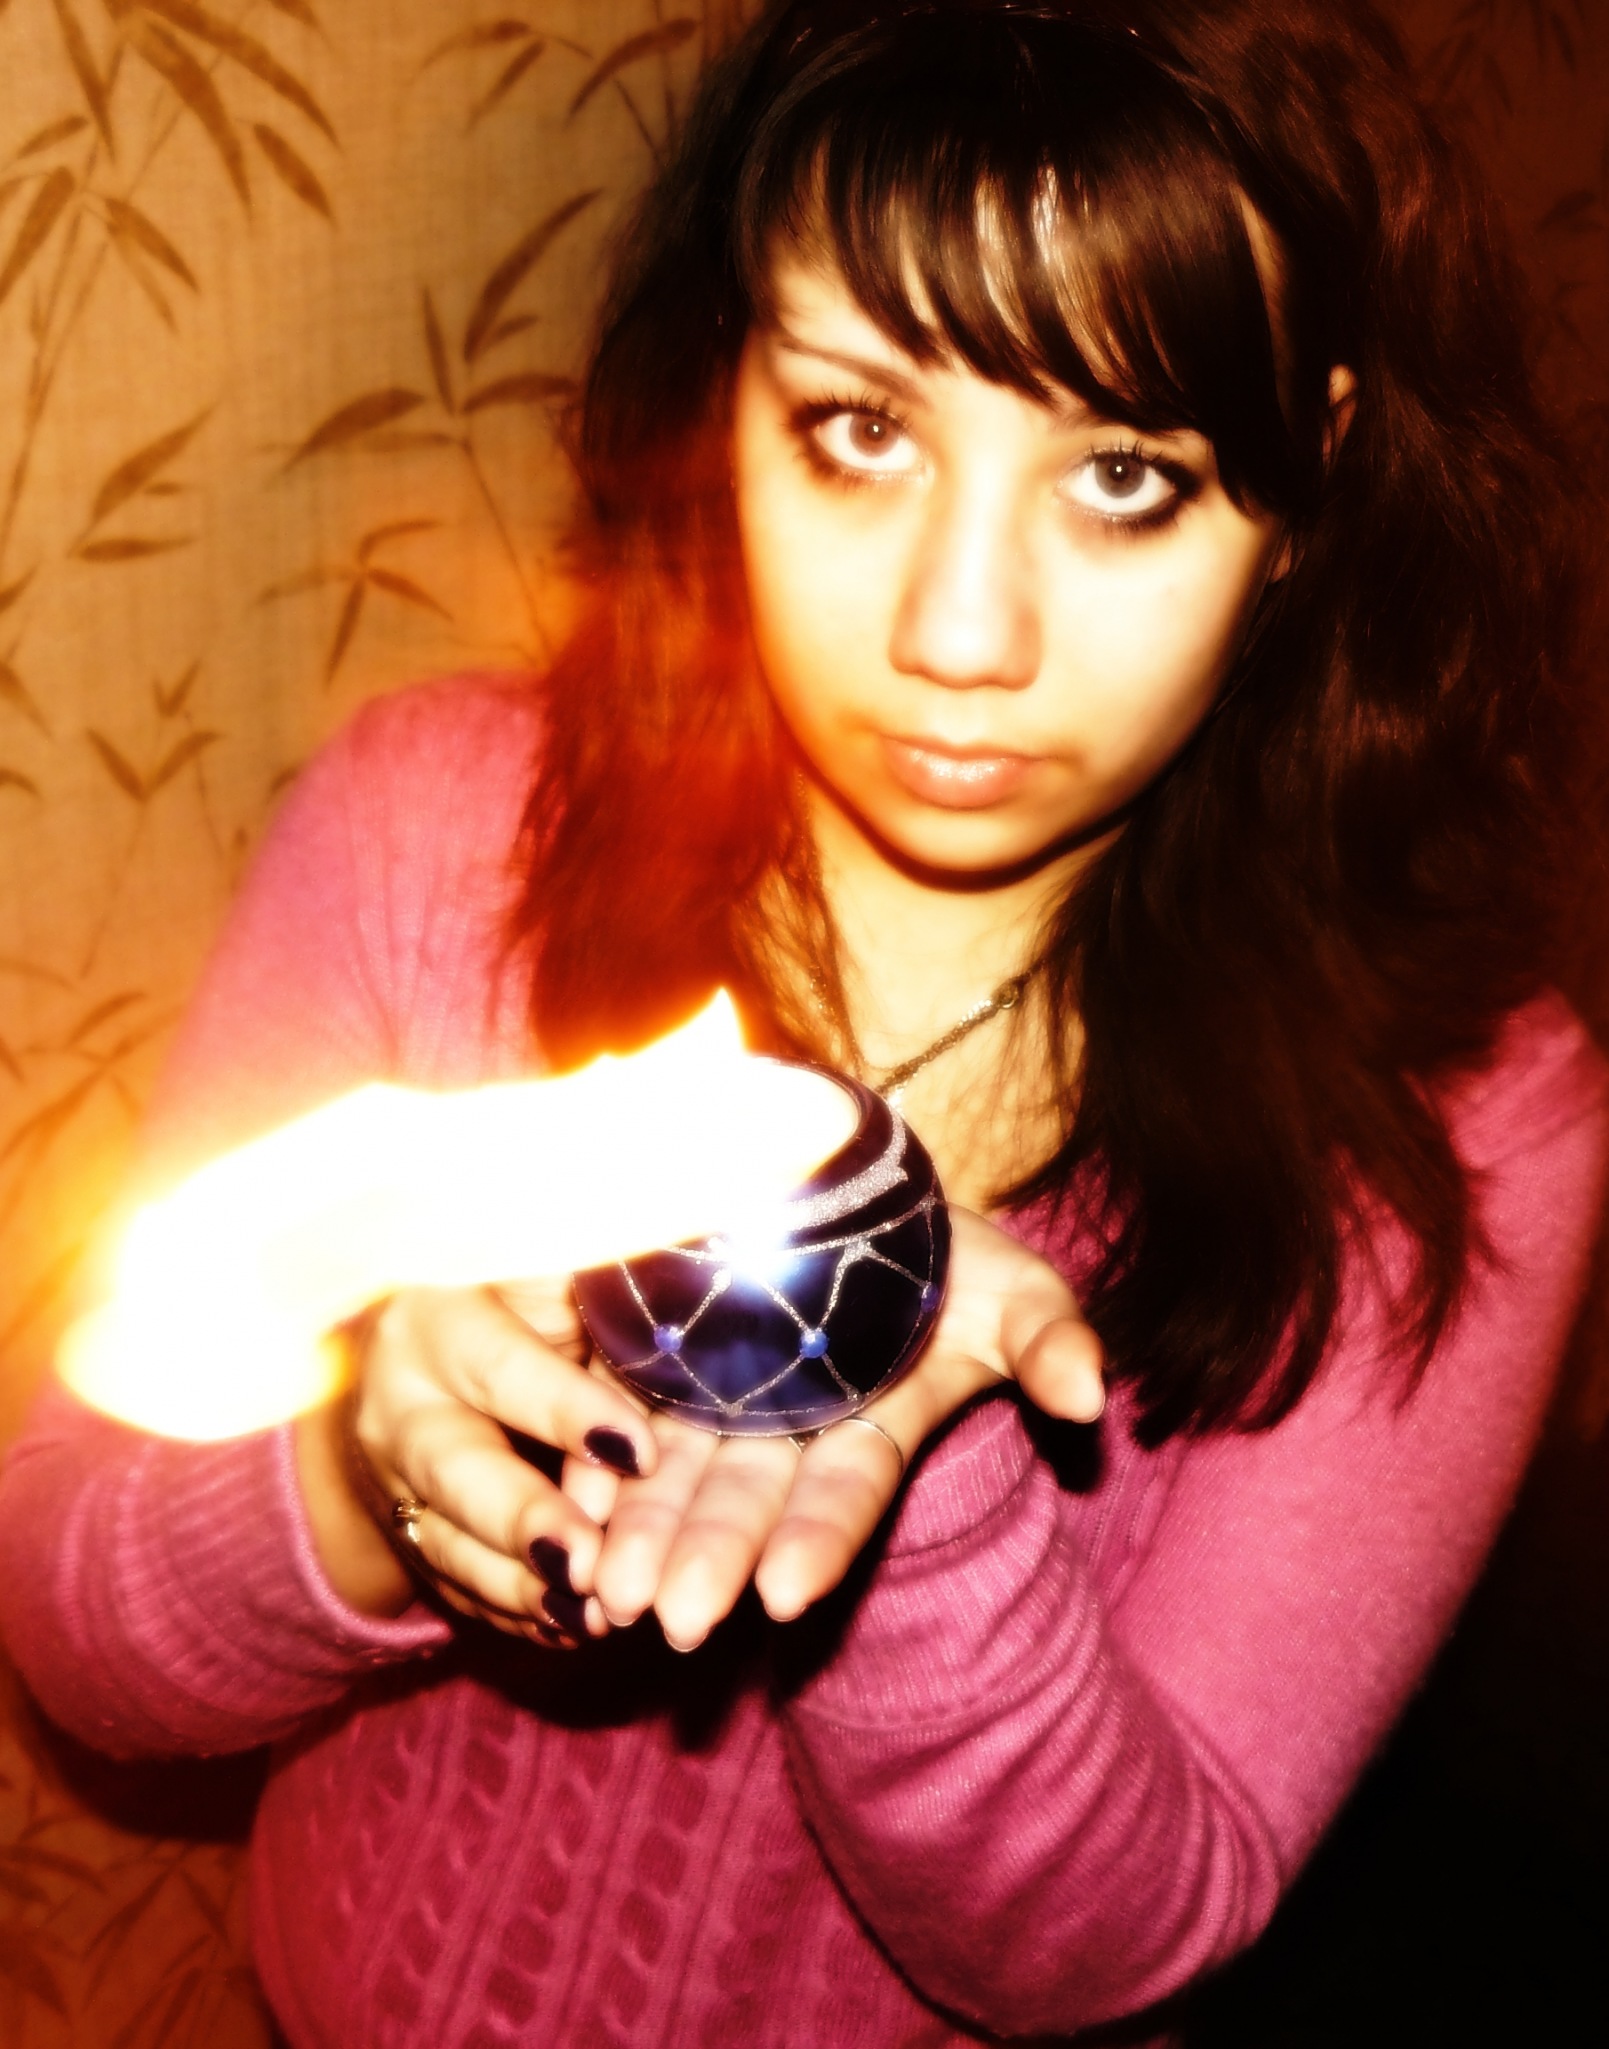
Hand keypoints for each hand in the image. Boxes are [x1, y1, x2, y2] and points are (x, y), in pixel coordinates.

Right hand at [323, 1279, 658, 1644]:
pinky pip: (457, 1588)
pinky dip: (514, 1615)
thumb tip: (691, 1293)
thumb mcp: (550, 1275)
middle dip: (522, 1522)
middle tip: (587, 1566)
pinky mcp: (409, 1539)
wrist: (416, 1352)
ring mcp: (395, 1482)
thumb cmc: (519, 1298)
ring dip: (521, 1589)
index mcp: (440, 1318)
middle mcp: (403, 1402)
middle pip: (455, 1470)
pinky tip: (570, 1630)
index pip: (502, 1369)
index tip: (637, 1452)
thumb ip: (603, 1285)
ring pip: (450, 1545)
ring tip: (590, 1616)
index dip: (567, 1411)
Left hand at [564, 1207, 1103, 1649]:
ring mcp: (719, 1402)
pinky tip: (563, 1502)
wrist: (854, 1195)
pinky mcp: (658, 1363)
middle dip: (711, 1558)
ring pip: (676, 1475)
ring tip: (603, 1587)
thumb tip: (1091, 1396)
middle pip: (747, 1501)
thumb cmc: (949, 1254)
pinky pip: (617, 1419)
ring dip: (639, 1530)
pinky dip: (591, 1463)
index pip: (844, 1492)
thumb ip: (1047, 1339)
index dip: (818, 1538)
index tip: (785, 1594)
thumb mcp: (1013, 1287)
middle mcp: (790, 1429)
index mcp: (873, 1426)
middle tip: (667, 1617)